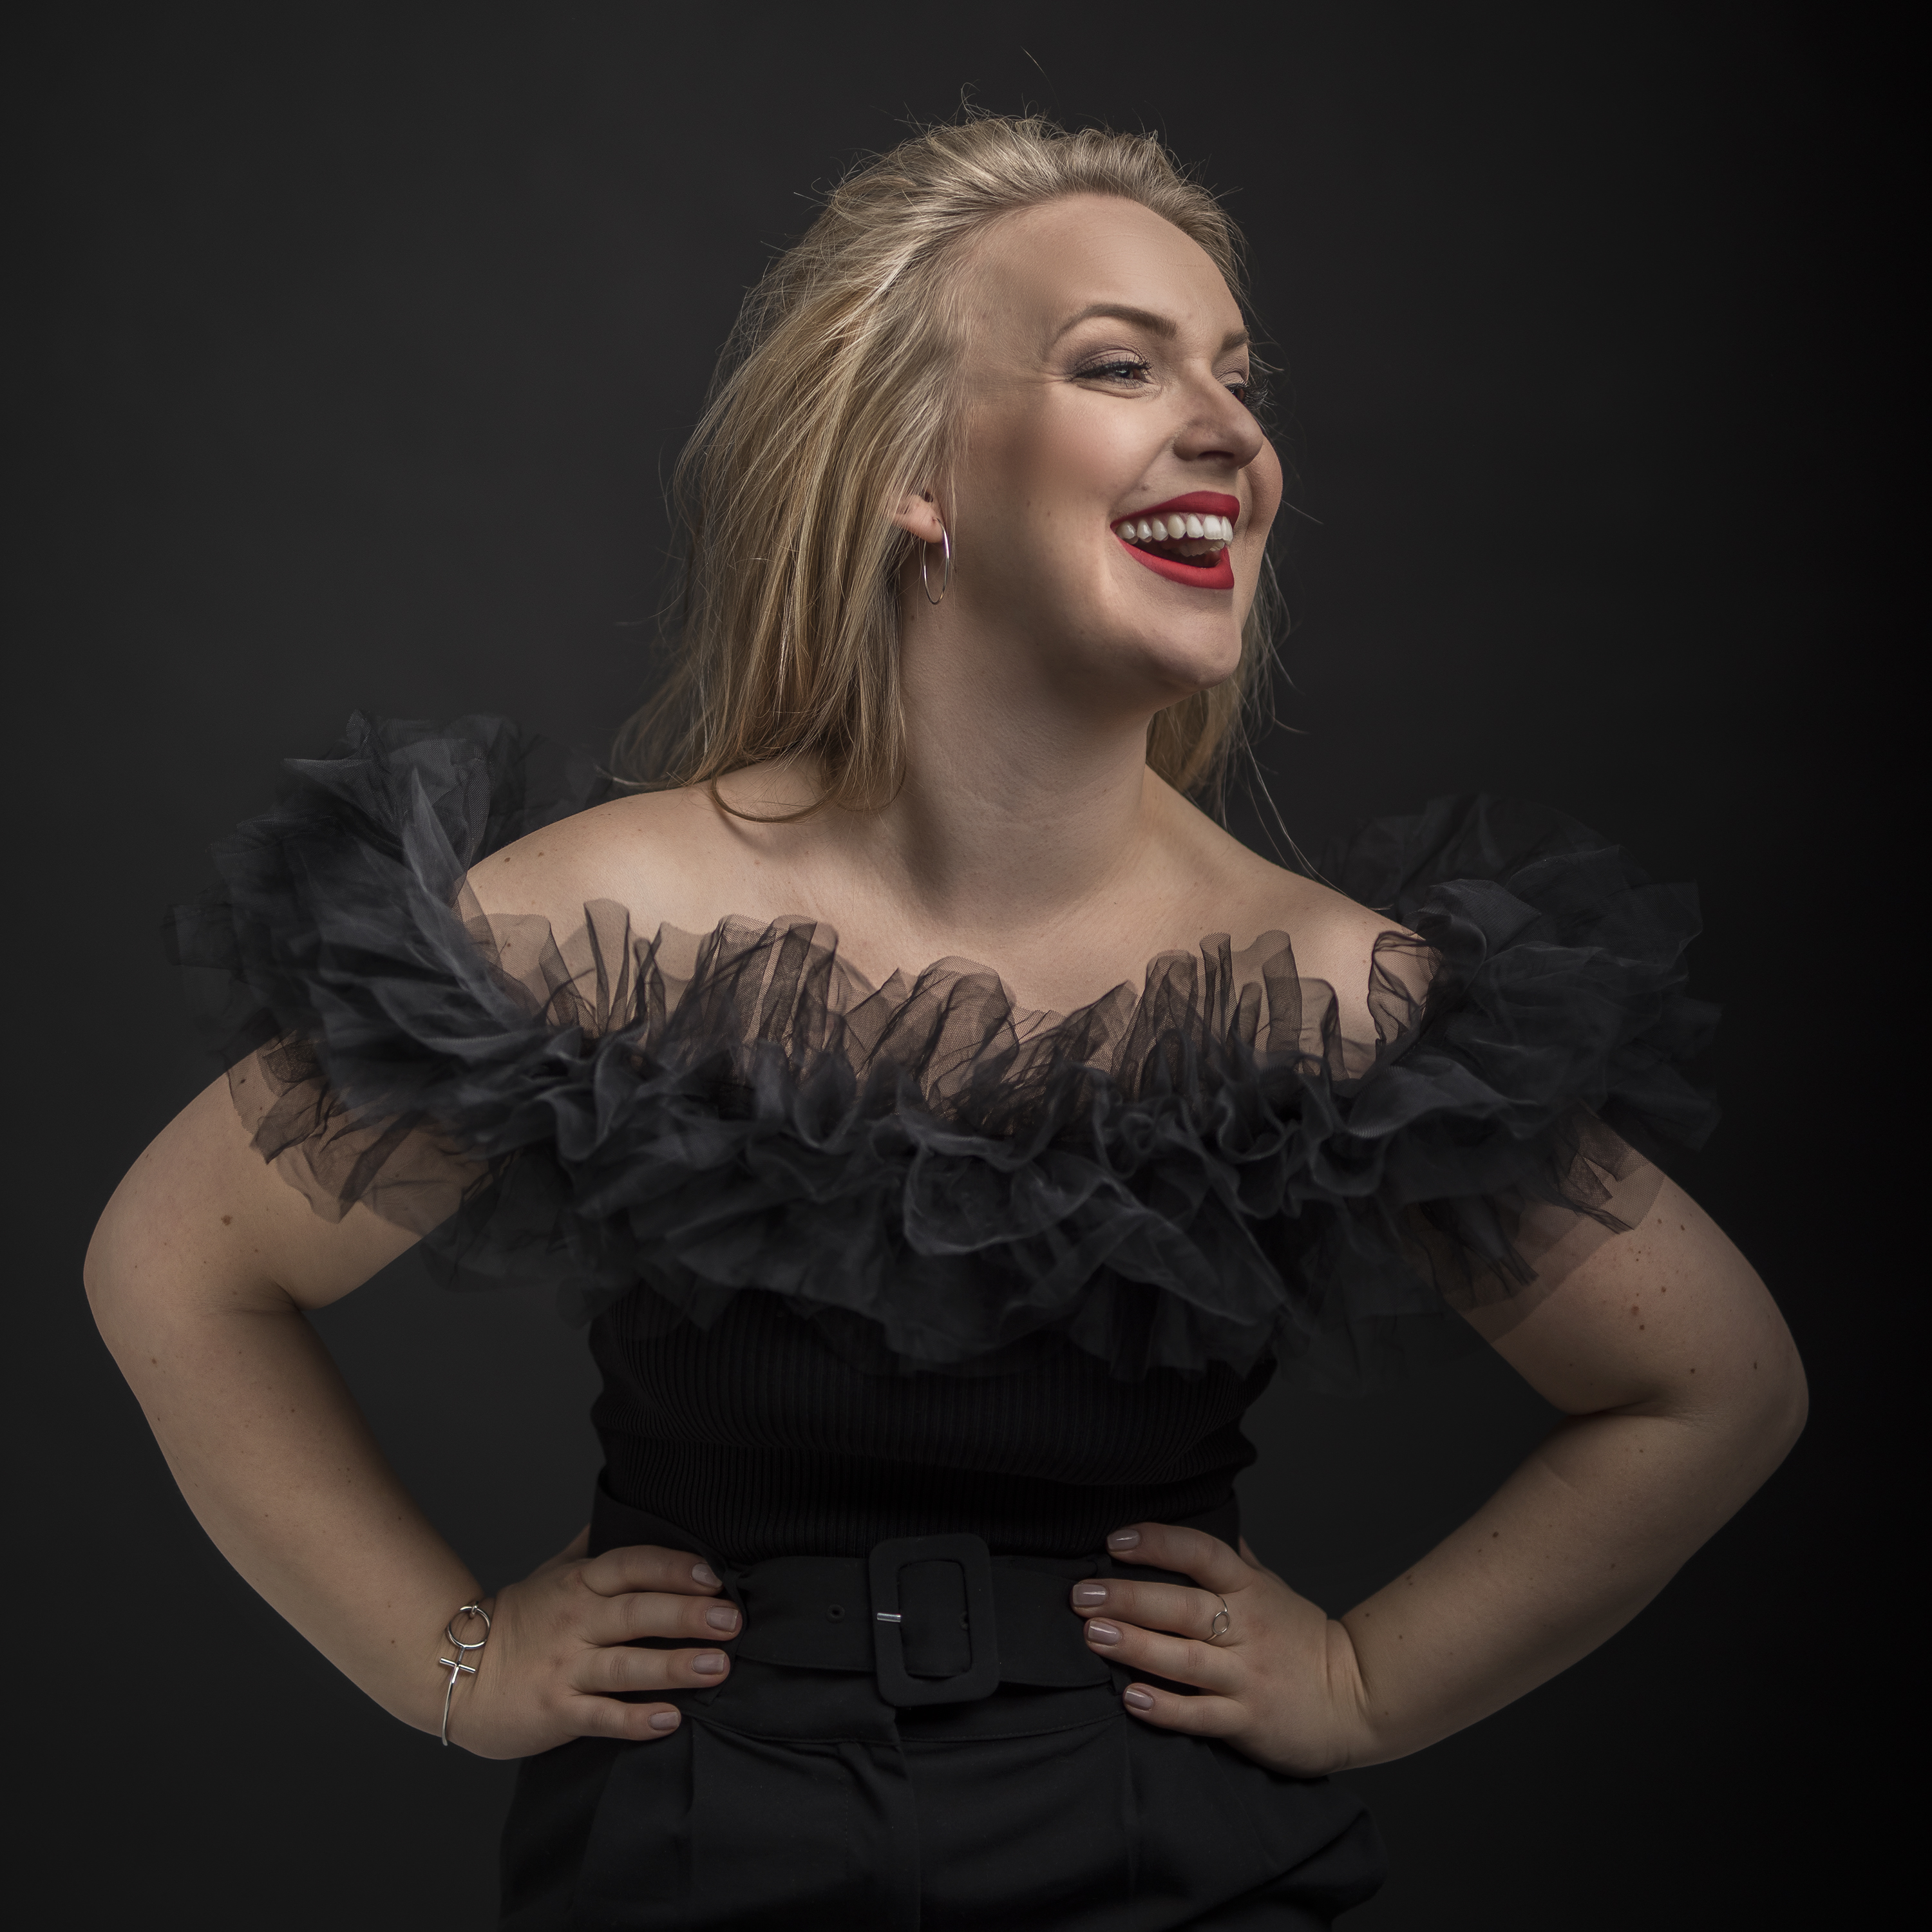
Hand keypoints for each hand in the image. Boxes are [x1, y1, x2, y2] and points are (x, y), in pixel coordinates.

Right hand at [448, 1528, 739, 1758]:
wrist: (452, 1672)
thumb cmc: (516, 1622)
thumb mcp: (551, 1572)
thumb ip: (589, 1545)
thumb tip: (622, 1504)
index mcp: (579, 1584)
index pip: (630, 1566)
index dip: (672, 1567)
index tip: (713, 1575)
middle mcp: (575, 1622)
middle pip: (636, 1613)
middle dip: (686, 1615)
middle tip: (731, 1621)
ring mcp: (565, 1668)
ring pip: (625, 1667)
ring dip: (673, 1667)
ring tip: (718, 1666)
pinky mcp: (556, 1711)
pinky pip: (601, 1716)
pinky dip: (635, 1719)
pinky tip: (670, 1719)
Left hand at [1070, 1523, 1370, 1777]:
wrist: (1357, 1699)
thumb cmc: (1305, 1640)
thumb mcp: (1274, 1588)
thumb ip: (1238, 1558)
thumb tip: (1209, 1514)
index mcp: (1250, 1591)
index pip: (1202, 1554)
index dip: (1159, 1543)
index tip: (1116, 1540)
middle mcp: (1247, 1629)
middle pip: (1184, 1606)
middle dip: (1130, 1597)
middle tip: (1083, 1593)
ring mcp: (1247, 1676)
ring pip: (1185, 1659)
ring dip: (1136, 1646)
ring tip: (1093, 1635)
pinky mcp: (1248, 1720)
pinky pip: (1201, 1715)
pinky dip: (1165, 1708)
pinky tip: (1131, 1698)